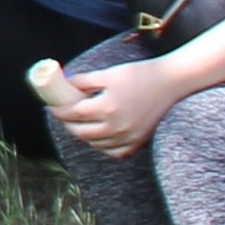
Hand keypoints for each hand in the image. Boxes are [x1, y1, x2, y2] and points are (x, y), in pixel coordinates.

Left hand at [49, 57, 173, 158]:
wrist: (171, 83)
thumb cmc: (141, 75)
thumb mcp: (108, 74)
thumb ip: (84, 81)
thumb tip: (65, 83)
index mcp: (106, 108)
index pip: (72, 114)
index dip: (58, 111)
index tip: (52, 106)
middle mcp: (116, 127)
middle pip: (80, 132)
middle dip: (67, 124)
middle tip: (63, 115)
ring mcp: (128, 137)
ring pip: (95, 144)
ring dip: (83, 135)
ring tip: (79, 123)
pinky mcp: (138, 142)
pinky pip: (114, 151)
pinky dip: (102, 146)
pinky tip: (99, 136)